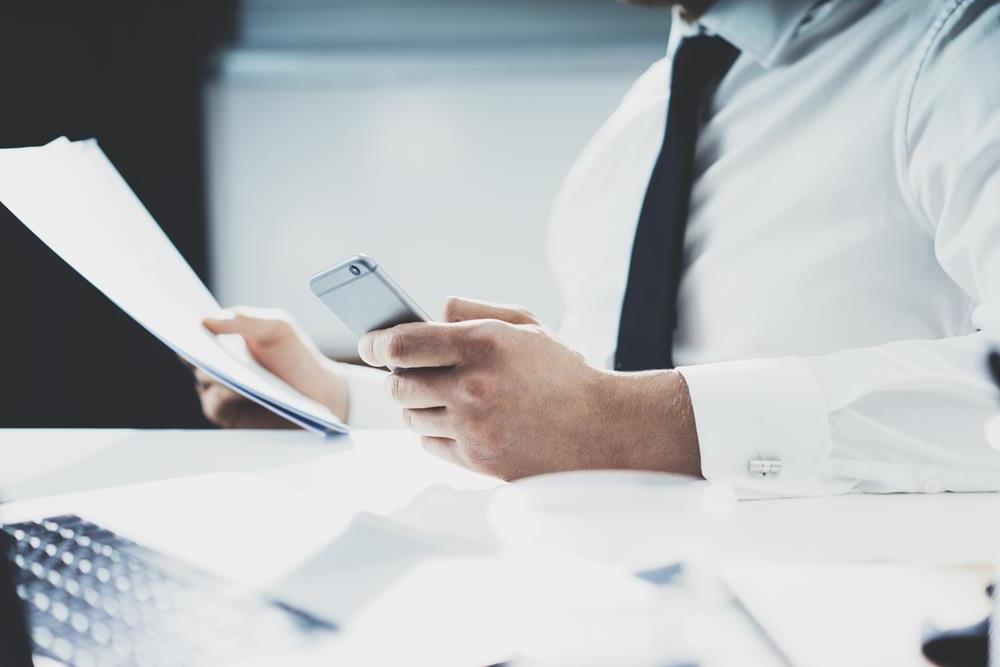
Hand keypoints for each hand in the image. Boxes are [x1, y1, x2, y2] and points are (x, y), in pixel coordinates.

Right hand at [193, 307, 348, 427]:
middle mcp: (217, 366)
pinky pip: (216, 404)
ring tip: (219, 364)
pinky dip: (223, 395)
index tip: (177, 317)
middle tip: (195, 341)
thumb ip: (245, 319)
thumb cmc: (296, 356)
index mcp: (224, 340)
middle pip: (194, 356)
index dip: (183, 325)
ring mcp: (220, 391)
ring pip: (204, 380)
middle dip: (195, 347)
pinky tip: (234, 387)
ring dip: (211, 372)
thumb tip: (206, 319)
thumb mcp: (276, 327)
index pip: (195, 332)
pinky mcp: (228, 414)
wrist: (320, 392)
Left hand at [359, 297, 699, 479]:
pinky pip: (428, 444)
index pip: (403, 343)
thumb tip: (435, 310)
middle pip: (399, 384)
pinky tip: (454, 422)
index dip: (376, 343)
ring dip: (416, 406)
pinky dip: (432, 433)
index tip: (369, 345)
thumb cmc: (562, 373)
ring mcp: (474, 427)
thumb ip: (476, 311)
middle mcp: (473, 386)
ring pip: (411, 416)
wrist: (601, 430)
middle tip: (406, 373)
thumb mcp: (526, 326)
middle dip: (397, 377)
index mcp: (483, 344)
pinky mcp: (477, 461)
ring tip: (436, 397)